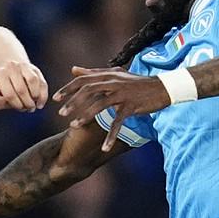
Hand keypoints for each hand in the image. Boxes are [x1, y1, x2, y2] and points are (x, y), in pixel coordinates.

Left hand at [0, 59, 48, 111]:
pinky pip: (42, 82)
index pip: (9, 94)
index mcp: (0, 74)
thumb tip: (2, 102)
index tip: (19, 108)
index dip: (16, 105)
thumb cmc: (1, 86)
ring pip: (33, 81)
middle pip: (21, 89)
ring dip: (35, 97)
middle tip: (27, 109)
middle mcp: (12, 67)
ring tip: (33, 105)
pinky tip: (40, 103)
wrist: (9, 70)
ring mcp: (24, 66)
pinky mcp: (35, 70)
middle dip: (26, 103)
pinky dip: (43, 95)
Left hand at [53, 65, 171, 148]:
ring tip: (73, 126)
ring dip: (85, 116)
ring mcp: (122, 94)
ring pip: (99, 105)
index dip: (68, 88)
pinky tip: (104, 148)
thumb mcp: (114, 75)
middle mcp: (113, 82)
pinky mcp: (131, 106)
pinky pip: (118, 122)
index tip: (55, 98)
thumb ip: (92, 73)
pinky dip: (111, 136)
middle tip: (60, 114)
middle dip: (73, 102)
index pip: (83, 80)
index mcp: (108, 75)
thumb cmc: (136, 82)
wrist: (163, 88)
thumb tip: (73, 69)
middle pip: (88, 90)